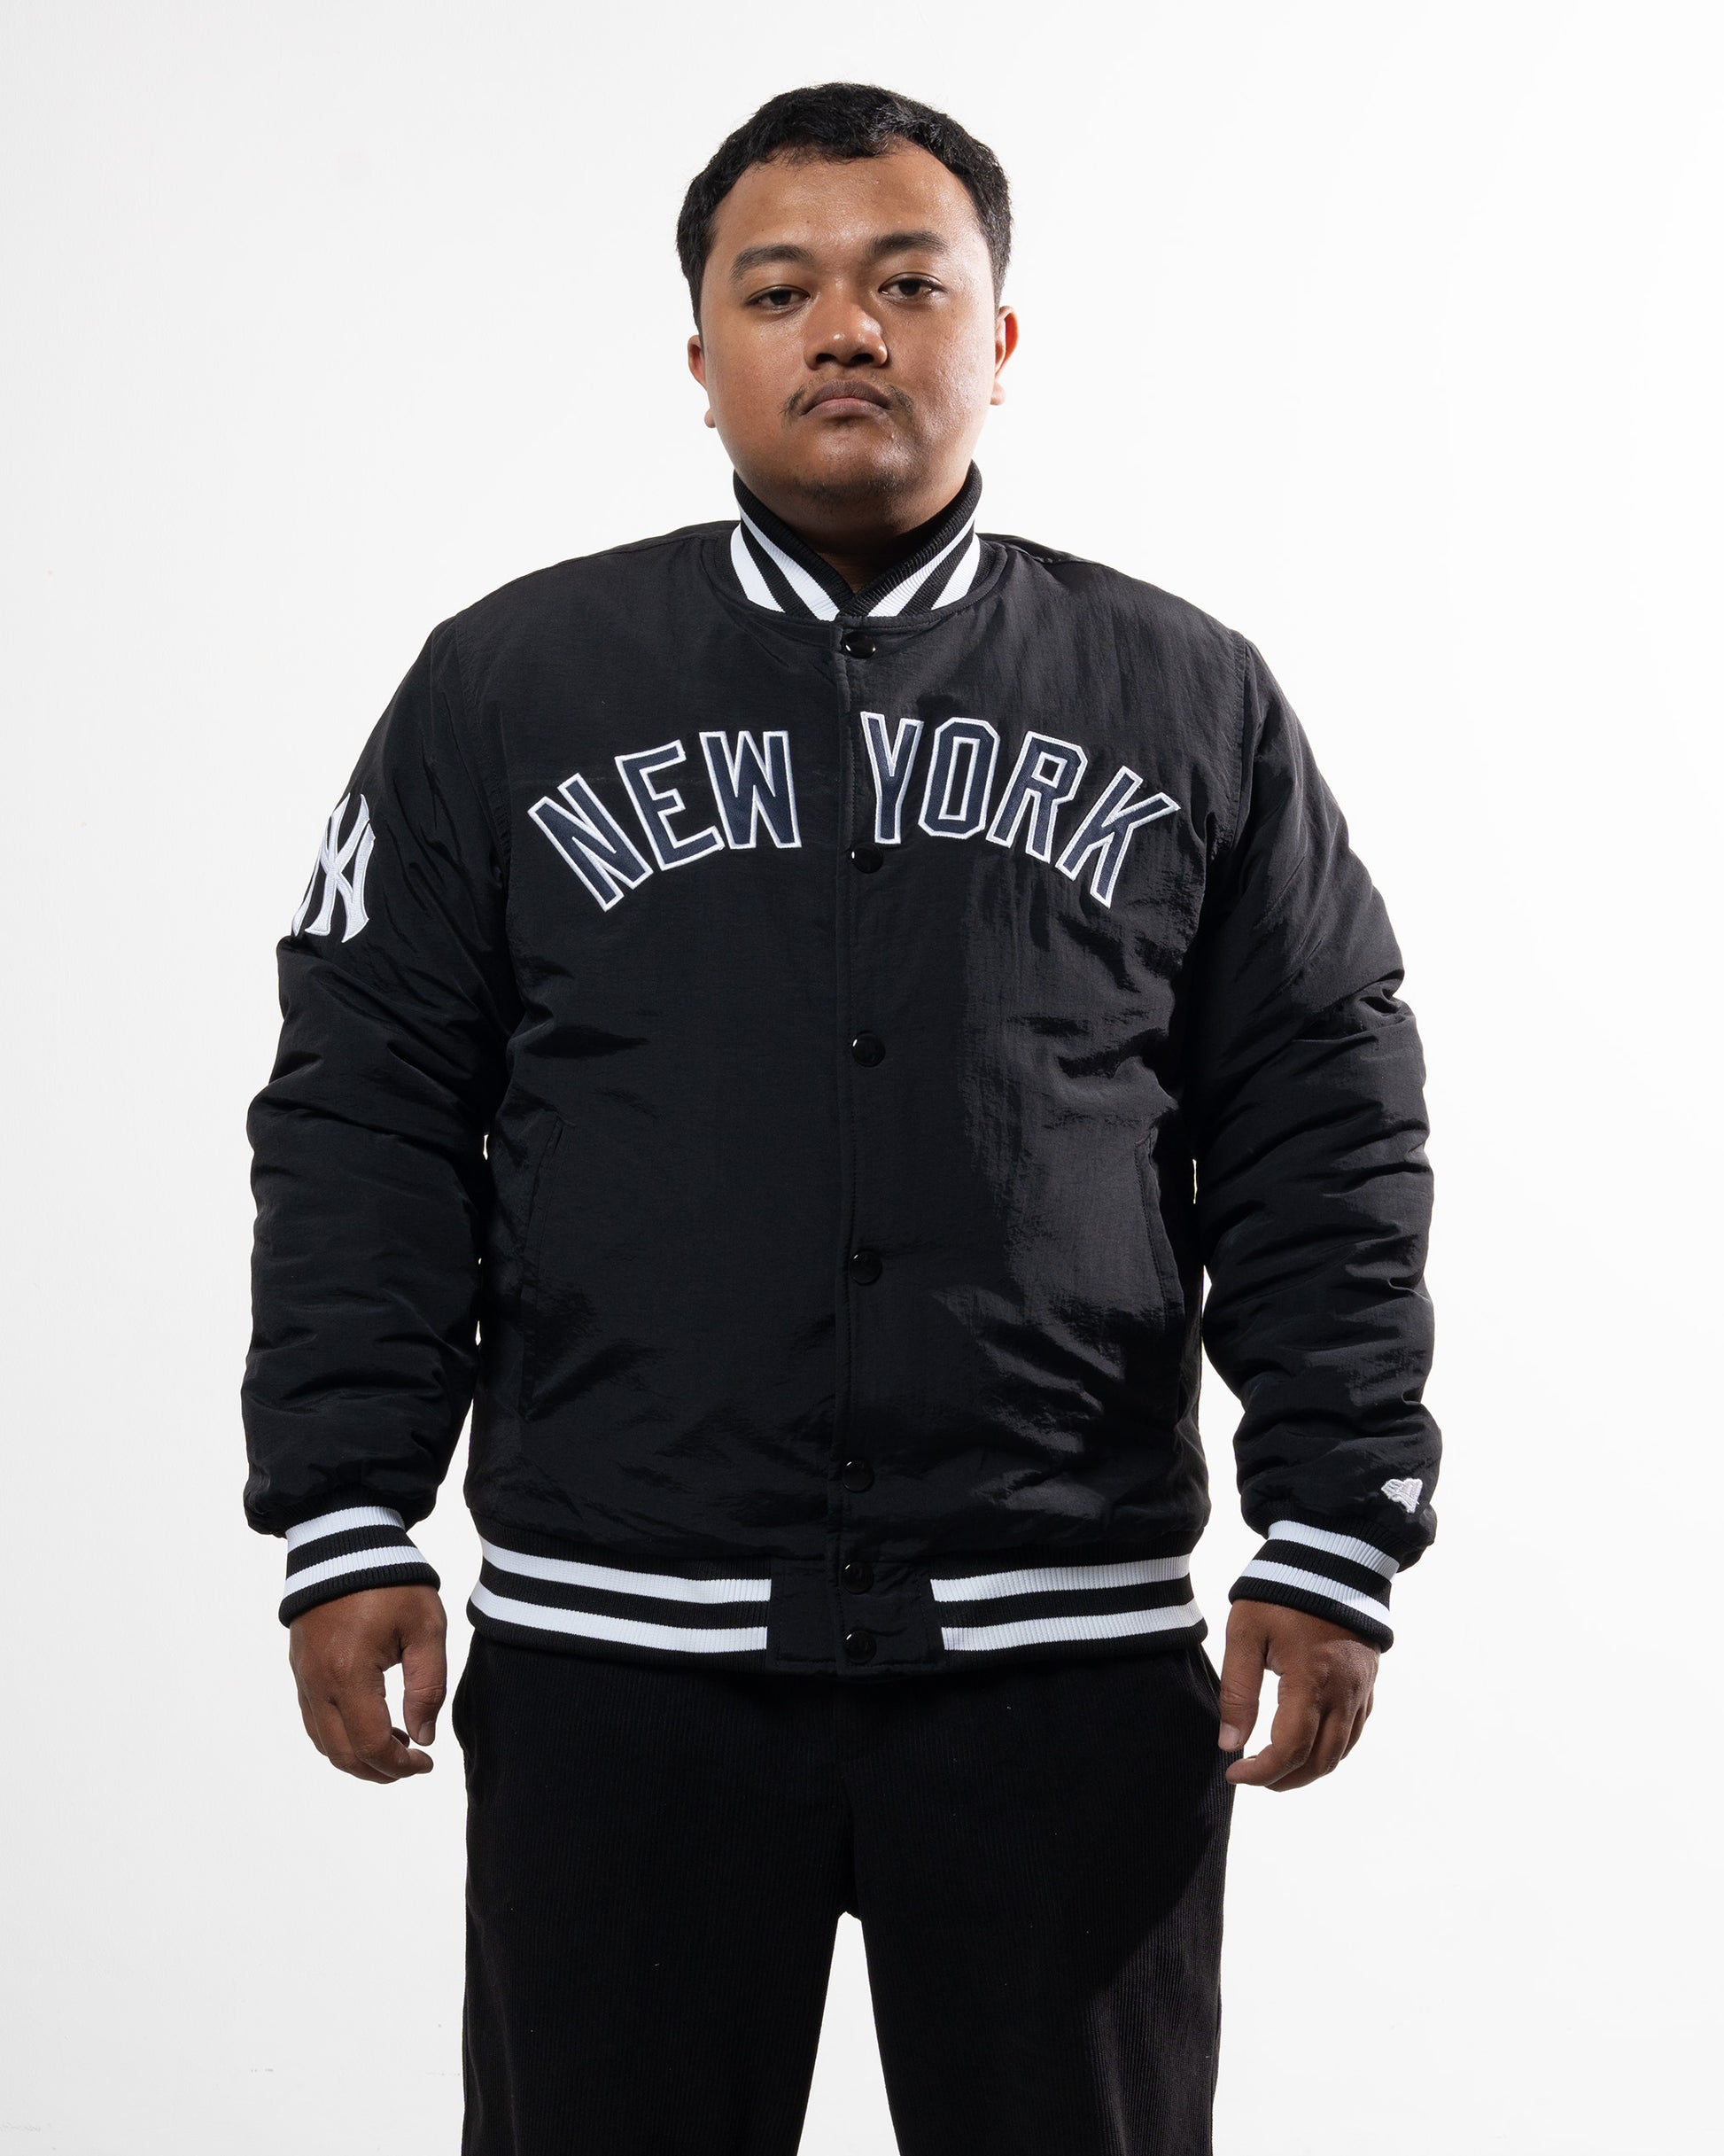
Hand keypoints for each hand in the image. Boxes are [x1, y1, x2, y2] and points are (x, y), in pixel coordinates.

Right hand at [288, 1585, 447, 1782]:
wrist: (344, 1542)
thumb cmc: (390, 1581)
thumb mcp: (425, 1628)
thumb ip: (428, 1687)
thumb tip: (423, 1737)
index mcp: (350, 1674)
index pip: (372, 1745)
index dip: (401, 1766)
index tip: (427, 1763)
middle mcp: (319, 1684)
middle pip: (344, 1754)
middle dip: (380, 1771)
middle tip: (413, 1764)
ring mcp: (304, 1678)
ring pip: (325, 1743)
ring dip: (358, 1757)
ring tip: (396, 1744)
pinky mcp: (300, 1669)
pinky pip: (314, 1720)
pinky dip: (340, 1737)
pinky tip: (369, 1724)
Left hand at [1216, 1599, 1377, 1790]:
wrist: (1331, 1558)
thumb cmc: (1281, 1593)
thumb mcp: (1245, 1633)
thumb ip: (1238, 1691)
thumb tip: (1230, 1744)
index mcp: (1310, 1681)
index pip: (1290, 1750)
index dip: (1261, 1772)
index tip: (1233, 1773)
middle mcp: (1343, 1693)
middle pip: (1320, 1761)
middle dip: (1284, 1779)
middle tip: (1251, 1776)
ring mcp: (1360, 1690)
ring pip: (1341, 1752)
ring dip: (1309, 1770)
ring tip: (1275, 1768)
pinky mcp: (1367, 1682)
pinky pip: (1354, 1731)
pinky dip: (1331, 1750)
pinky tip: (1308, 1746)